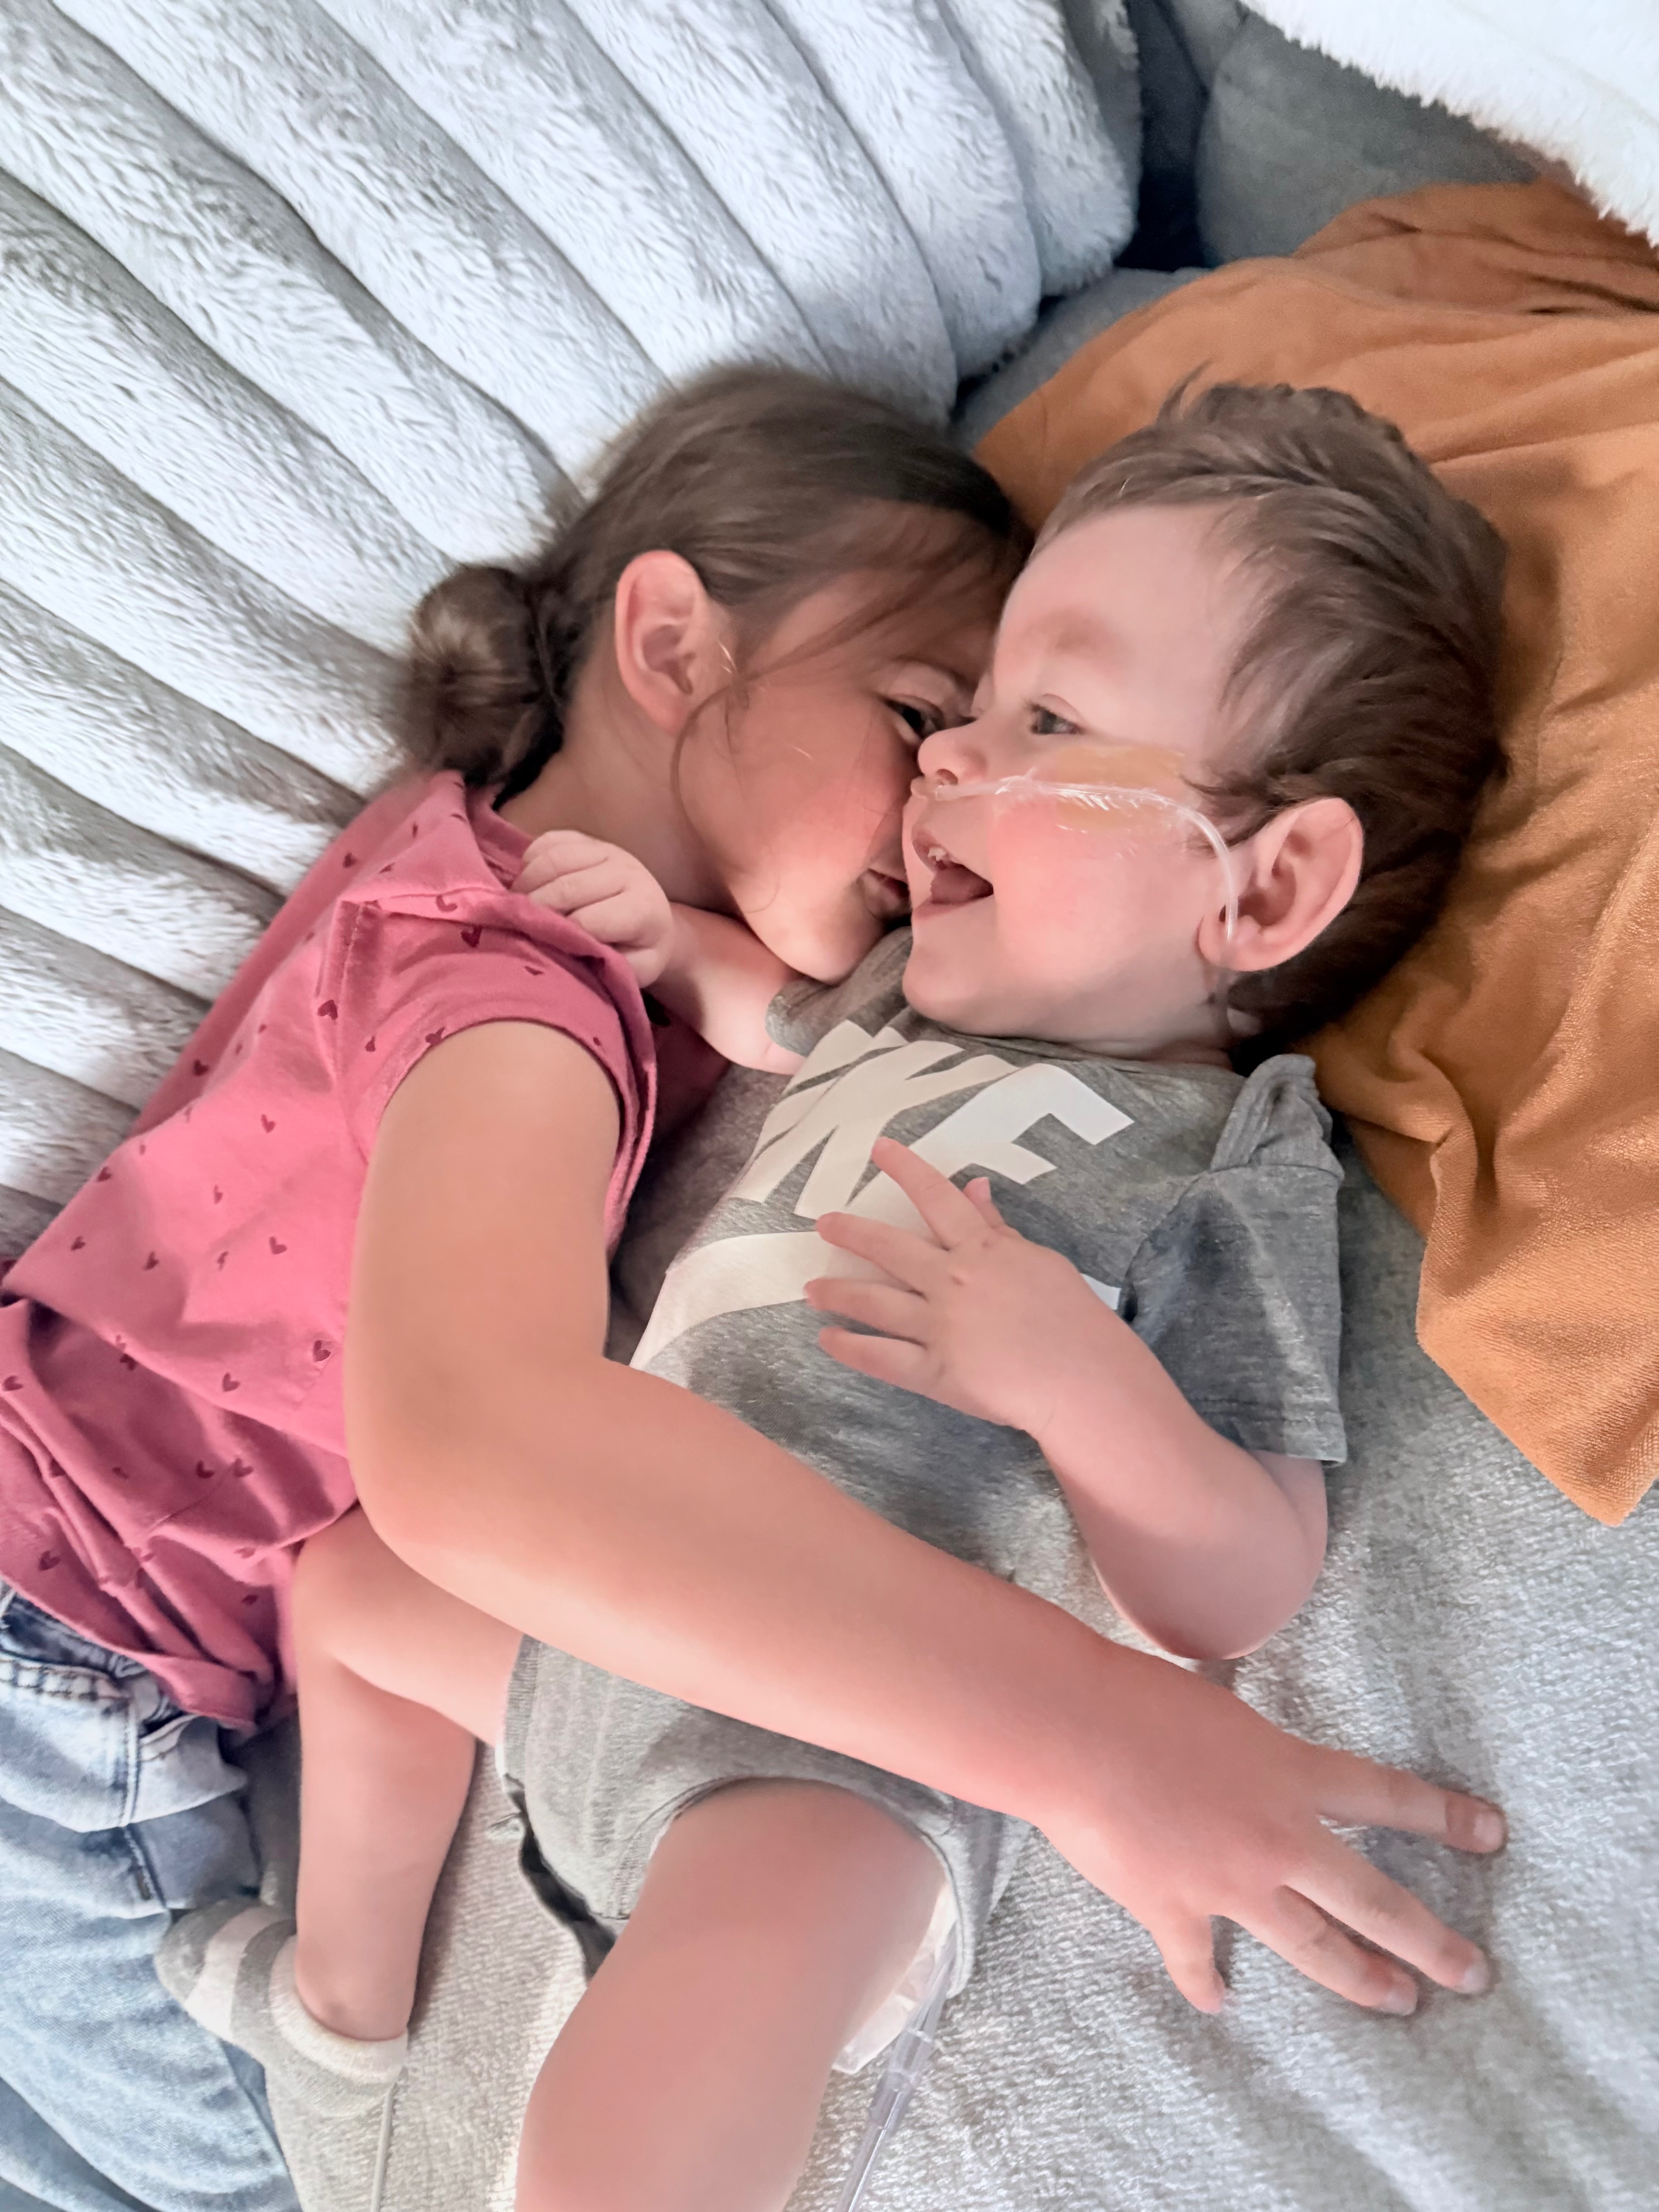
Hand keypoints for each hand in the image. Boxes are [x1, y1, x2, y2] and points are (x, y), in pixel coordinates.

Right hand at [513, 830, 674, 987]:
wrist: (654, 919)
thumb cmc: (638, 949)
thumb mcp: (633, 969)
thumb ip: (606, 963)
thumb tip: (569, 953)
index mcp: (641, 907)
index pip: (587, 920)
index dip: (557, 934)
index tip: (537, 945)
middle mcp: (627, 871)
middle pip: (567, 887)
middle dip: (535, 909)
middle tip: (516, 925)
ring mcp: (606, 850)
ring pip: (555, 859)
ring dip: (527, 883)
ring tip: (518, 905)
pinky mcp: (587, 839)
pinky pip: (549, 841)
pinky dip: (530, 860)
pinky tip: (528, 883)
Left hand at [808, 1136, 1105, 1434]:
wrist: (1083, 1378)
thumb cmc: (1073, 1317)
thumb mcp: (1039, 1260)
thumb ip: (999, 1228)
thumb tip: (973, 1187)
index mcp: (982, 1250)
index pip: (937, 1198)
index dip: (907, 1170)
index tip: (879, 1149)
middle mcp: (952, 1281)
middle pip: (889, 1248)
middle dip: (851, 1233)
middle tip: (824, 1224)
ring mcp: (939, 1327)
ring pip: (874, 1302)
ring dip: (838, 1292)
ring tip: (812, 1288)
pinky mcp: (934, 1372)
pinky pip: (881, 1357)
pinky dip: (850, 1348)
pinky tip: (828, 1339)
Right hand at [1034, 1635, 1503, 2014]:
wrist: (1072, 1731)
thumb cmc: (1136, 1698)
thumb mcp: (1218, 1707)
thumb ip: (1247, 1744)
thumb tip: (1243, 1750)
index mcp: (1290, 1774)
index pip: (1388, 1796)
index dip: (1445, 1815)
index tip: (1492, 1833)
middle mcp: (1277, 1837)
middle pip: (1373, 1900)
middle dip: (1428, 1942)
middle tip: (1470, 1975)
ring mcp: (1229, 1883)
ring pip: (1313, 1946)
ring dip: (1358, 1979)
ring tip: (1396, 2001)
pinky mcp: (1174, 1910)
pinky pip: (1200, 1962)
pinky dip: (1208, 1983)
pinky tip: (1219, 2002)